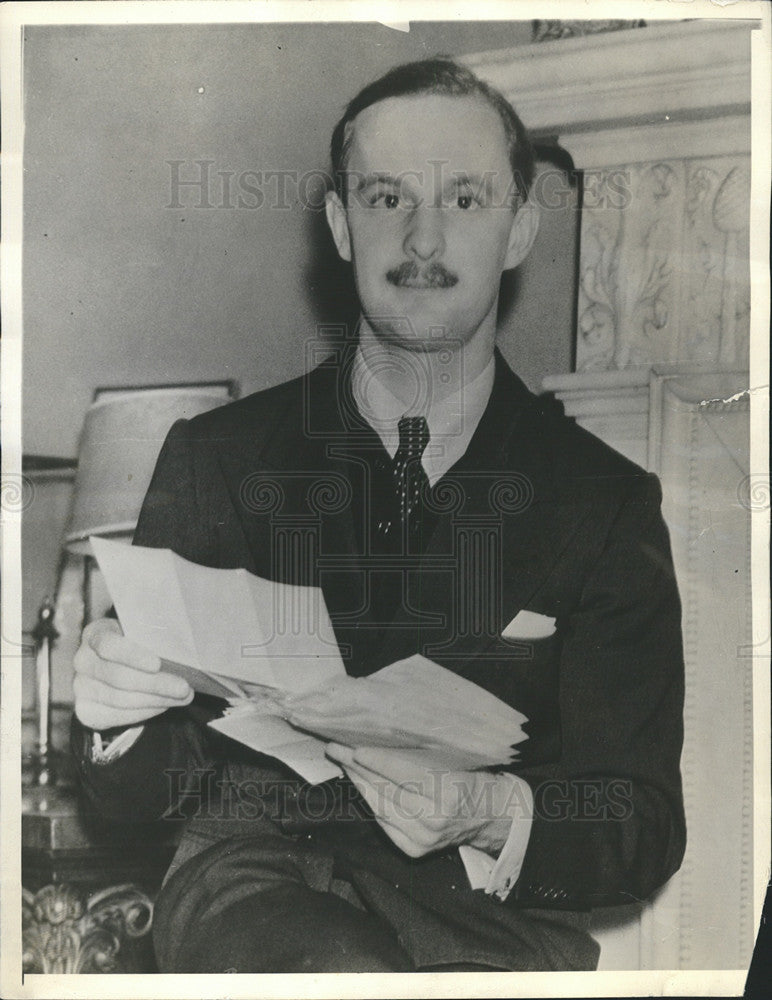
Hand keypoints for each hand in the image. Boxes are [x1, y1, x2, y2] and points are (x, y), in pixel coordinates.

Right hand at [73, 618, 192, 729]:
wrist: (116, 663)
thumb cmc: (136, 644)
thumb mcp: (142, 633)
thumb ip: (154, 640)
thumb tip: (180, 657)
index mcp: (95, 633)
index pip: (109, 645)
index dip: (132, 656)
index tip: (157, 664)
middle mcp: (83, 660)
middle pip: (119, 677)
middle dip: (155, 685)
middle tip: (184, 688)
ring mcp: (81, 687)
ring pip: (121, 700)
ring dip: (156, 700)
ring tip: (182, 697)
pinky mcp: (86, 710)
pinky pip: (118, 716)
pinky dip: (145, 712)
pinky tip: (163, 705)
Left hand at [325, 744, 513, 857]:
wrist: (493, 818)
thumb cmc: (474, 780)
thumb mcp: (457, 762)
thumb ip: (423, 757)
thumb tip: (383, 739)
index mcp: (449, 793)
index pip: (403, 774)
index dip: (376, 760)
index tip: (354, 747)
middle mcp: (433, 820)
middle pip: (385, 791)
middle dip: (357, 768)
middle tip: (336, 748)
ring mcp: (422, 839)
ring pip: (379, 808)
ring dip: (359, 784)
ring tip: (344, 763)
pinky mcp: (414, 850)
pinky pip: (383, 823)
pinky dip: (371, 802)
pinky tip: (361, 785)